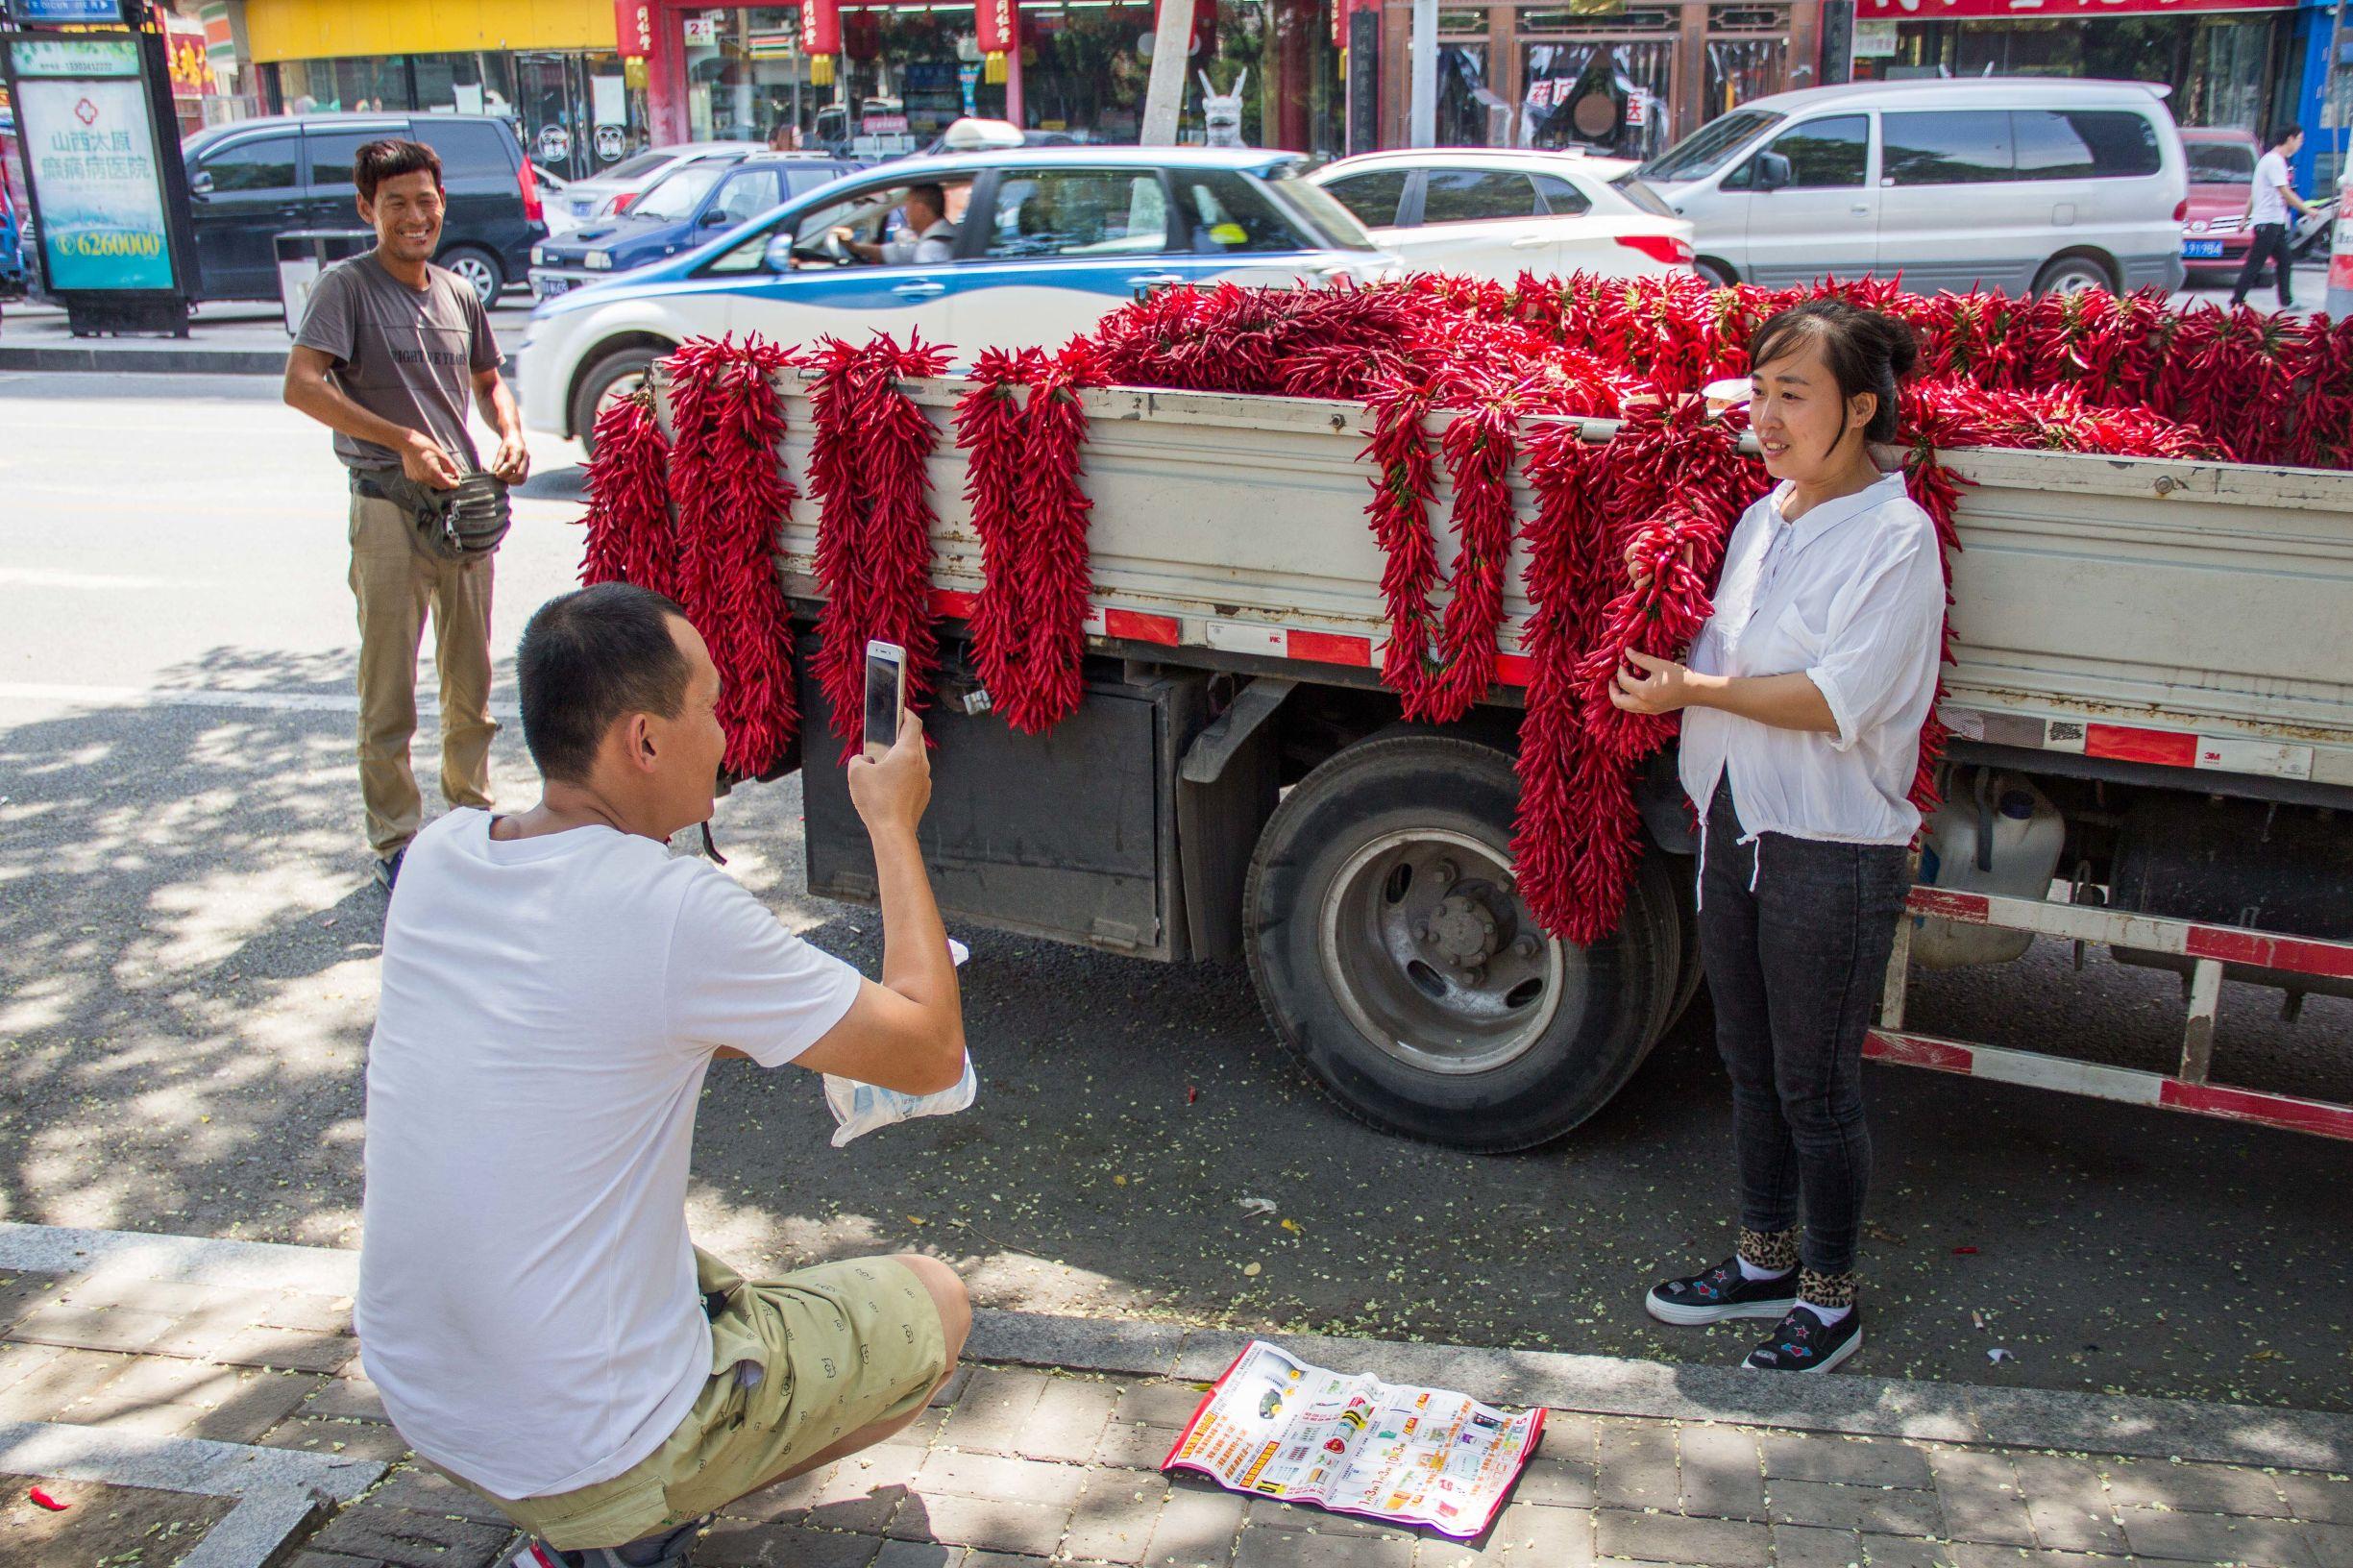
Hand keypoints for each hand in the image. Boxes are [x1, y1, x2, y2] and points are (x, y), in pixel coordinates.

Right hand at [400, 431, 462, 489]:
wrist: (406, 442)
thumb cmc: (423, 445)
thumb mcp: (441, 454)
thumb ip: (450, 466)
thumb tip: (456, 474)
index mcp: (433, 473)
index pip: (447, 484)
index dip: (454, 484)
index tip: (457, 481)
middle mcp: (424, 478)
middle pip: (440, 486)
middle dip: (446, 482)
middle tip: (451, 476)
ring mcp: (417, 478)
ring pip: (431, 483)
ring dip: (437, 479)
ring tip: (437, 467)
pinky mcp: (412, 477)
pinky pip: (423, 480)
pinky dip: (428, 476)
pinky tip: (427, 466)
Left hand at [489, 433, 529, 483]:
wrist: (516, 439)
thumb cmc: (508, 444)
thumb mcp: (501, 450)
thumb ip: (498, 461)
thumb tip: (494, 471)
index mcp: (518, 451)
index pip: (512, 464)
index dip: (504, 471)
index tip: (496, 474)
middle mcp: (525, 458)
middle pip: (519, 474)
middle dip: (508, 478)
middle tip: (500, 477)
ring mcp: (528, 464)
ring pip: (522, 478)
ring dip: (513, 481)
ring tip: (505, 478)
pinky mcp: (527, 468)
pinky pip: (523, 479)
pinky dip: (516, 482)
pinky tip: (509, 479)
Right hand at [847, 709, 929, 837]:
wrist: (893, 831)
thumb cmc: (876, 801)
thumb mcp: (856, 773)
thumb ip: (858, 759)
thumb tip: (864, 759)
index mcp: (907, 753)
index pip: (913, 724)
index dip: (907, 713)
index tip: (900, 710)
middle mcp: (921, 764)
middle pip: (917, 741)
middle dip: (904, 735)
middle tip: (890, 735)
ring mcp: (925, 780)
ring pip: (917, 760)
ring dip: (905, 756)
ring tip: (886, 762)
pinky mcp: (924, 795)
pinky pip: (916, 777)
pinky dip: (906, 774)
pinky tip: (891, 783)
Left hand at [1609, 649, 1696, 715]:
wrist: (1696, 691)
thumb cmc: (1679, 676)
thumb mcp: (1659, 664)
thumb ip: (1640, 659)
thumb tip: (1626, 651)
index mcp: (1643, 692)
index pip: (1623, 682)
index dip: (1620, 671)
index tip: (1623, 663)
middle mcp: (1643, 704)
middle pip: (1618, 701)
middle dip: (1612, 690)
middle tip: (1613, 679)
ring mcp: (1648, 710)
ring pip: (1626, 707)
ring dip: (1620, 696)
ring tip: (1621, 684)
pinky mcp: (1653, 711)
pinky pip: (1634, 708)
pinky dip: (1629, 700)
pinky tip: (1634, 689)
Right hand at [1624, 536, 1694, 589]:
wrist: (1681, 593)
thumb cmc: (1681, 574)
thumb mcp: (1685, 562)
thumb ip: (1685, 553)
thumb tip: (1689, 543)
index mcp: (1648, 553)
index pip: (1641, 541)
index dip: (1645, 536)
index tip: (1653, 534)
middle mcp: (1641, 564)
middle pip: (1629, 553)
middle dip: (1634, 548)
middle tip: (1642, 545)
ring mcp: (1640, 577)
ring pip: (1630, 569)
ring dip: (1637, 564)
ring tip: (1649, 561)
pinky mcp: (1642, 589)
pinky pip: (1637, 585)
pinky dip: (1643, 580)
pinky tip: (1651, 576)